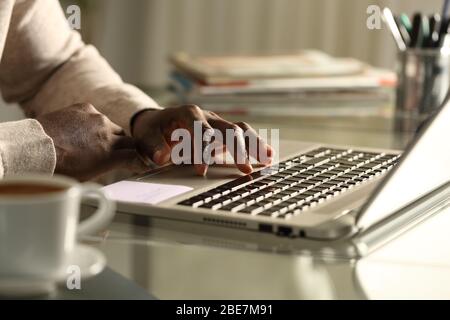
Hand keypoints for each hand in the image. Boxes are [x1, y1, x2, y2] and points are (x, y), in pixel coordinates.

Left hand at [37, 103, 145, 180]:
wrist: (35, 148)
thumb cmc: (58, 168)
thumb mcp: (88, 176)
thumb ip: (109, 166)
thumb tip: (118, 164)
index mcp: (110, 155)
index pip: (136, 156)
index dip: (140, 160)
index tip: (142, 163)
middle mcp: (107, 134)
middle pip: (129, 141)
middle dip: (127, 148)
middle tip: (122, 154)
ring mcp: (97, 119)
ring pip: (113, 127)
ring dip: (110, 135)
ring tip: (97, 142)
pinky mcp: (86, 108)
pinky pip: (97, 116)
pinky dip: (94, 123)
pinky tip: (83, 131)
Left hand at [131, 105, 273, 175]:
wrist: (157, 123)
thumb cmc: (153, 129)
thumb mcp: (146, 137)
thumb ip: (153, 147)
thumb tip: (161, 157)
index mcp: (188, 114)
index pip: (200, 129)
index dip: (202, 149)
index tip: (201, 169)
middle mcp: (207, 117)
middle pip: (227, 128)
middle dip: (237, 147)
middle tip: (243, 166)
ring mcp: (217, 124)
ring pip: (240, 130)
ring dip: (253, 144)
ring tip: (267, 158)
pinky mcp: (222, 134)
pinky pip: (242, 136)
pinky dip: (254, 146)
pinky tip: (267, 157)